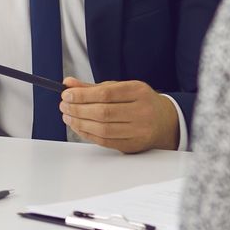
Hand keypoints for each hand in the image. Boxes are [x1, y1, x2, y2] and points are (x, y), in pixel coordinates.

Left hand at [61, 78, 178, 151]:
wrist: (164, 121)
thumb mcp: (120, 88)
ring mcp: (140, 130)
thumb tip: (68, 84)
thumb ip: (93, 87)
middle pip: (104, 112)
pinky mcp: (134, 145)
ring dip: (80, 123)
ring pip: (103, 129)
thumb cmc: (139, 101)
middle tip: (64, 106)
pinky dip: (88, 134)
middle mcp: (142, 111)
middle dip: (78, 109)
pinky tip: (79, 127)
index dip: (83, 95)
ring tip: (68, 116)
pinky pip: (106, 142)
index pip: (106, 93)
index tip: (67, 94)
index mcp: (138, 91)